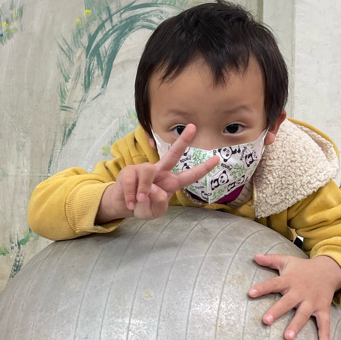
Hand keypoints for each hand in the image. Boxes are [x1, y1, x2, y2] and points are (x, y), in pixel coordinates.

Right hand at [96, 124, 219, 222]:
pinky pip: (132, 181)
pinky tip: (131, 203)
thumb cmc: (142, 206)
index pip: (189, 175)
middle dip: (183, 140)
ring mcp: (144, 169)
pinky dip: (131, 196)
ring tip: (139, 201)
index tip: (217, 158)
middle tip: (193, 127)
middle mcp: (160, 171)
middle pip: (173, 154)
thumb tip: (155, 189)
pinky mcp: (129, 171)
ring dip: (144, 189)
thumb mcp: (154, 212)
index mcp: (170, 182)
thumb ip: (159, 204)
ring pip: (148, 171)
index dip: (203, 168)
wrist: (123, 206)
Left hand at [248, 254, 340, 339]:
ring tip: (288, 338)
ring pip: (303, 315)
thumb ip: (270, 260)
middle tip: (265, 320)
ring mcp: (312, 301)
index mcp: (290, 280)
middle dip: (277, 311)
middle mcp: (300, 292)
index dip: (262, 288)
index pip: (273, 284)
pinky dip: (325, 336)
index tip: (250, 293)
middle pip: (287, 302)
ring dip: (296, 326)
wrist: (329, 270)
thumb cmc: (303, 268)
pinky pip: (324, 324)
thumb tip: (254, 256)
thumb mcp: (287, 261)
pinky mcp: (323, 309)